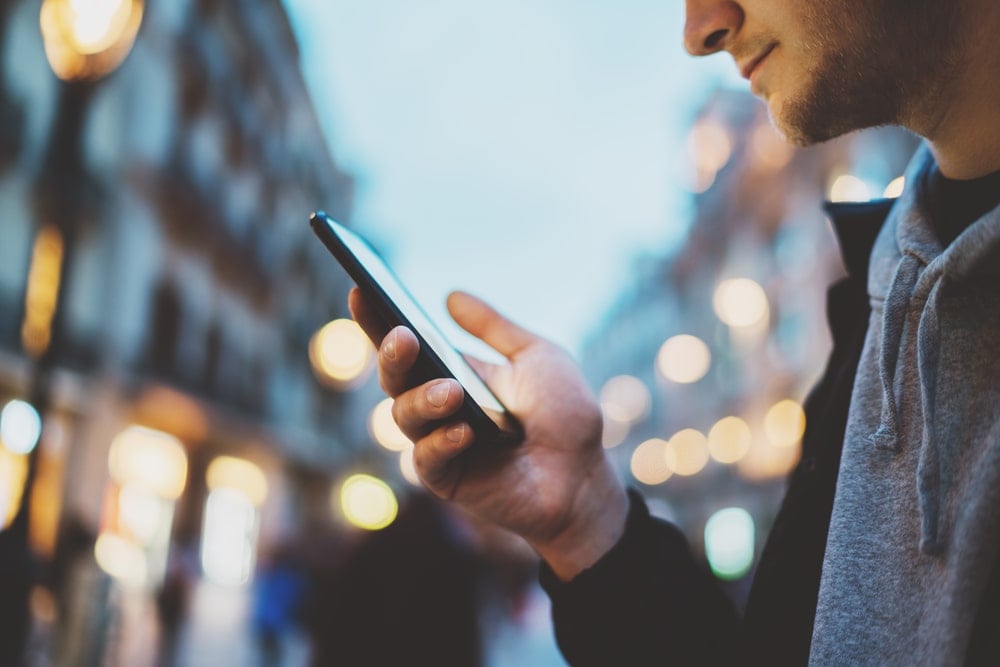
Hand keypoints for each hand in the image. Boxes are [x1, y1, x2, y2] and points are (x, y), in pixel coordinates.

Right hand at [349, 288, 627, 578]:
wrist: (586, 477)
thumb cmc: (566, 416)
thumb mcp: (536, 357)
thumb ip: (493, 328)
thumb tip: (450, 297)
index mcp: (454, 373)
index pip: (407, 345)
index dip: (378, 320)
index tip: (361, 290)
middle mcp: (440, 406)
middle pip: (394, 378)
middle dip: (392, 356)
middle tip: (403, 338)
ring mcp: (440, 443)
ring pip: (404, 416)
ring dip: (423, 400)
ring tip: (451, 392)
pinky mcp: (448, 479)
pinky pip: (426, 459)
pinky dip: (441, 442)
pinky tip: (466, 433)